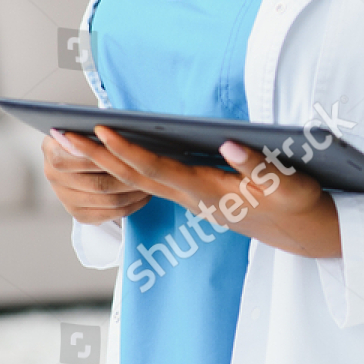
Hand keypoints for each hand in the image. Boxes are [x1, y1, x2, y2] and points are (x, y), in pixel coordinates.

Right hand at [43, 129, 150, 224]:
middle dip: (128, 179)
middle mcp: (53, 177)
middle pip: (97, 184)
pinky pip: (108, 215)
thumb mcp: (87, 125)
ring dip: (133, 193)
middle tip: (151, 173)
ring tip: (152, 182)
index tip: (127, 152)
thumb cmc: (89, 134)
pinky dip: (130, 207)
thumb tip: (109, 131)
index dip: (100, 158)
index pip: (75, 160)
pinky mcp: (78, 214)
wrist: (79, 154)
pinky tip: (143, 196)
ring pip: (107, 200)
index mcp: (51, 151)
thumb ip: (94, 130)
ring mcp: (65, 198)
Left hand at [54, 125, 342, 258]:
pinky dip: (125, 165)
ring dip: (103, 161)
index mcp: (209, 192)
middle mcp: (192, 198)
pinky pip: (150, 181)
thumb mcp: (286, 183)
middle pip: (133, 178)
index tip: (99, 130)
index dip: (127, 150)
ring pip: (137, 181)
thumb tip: (229, 142)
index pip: (158, 170)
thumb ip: (256, 164)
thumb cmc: (295, 204)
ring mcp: (191, 199)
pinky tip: (113, 150)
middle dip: (96, 156)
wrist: (302, 234)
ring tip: (75, 138)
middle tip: (61, 135)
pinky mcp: (195, 196)